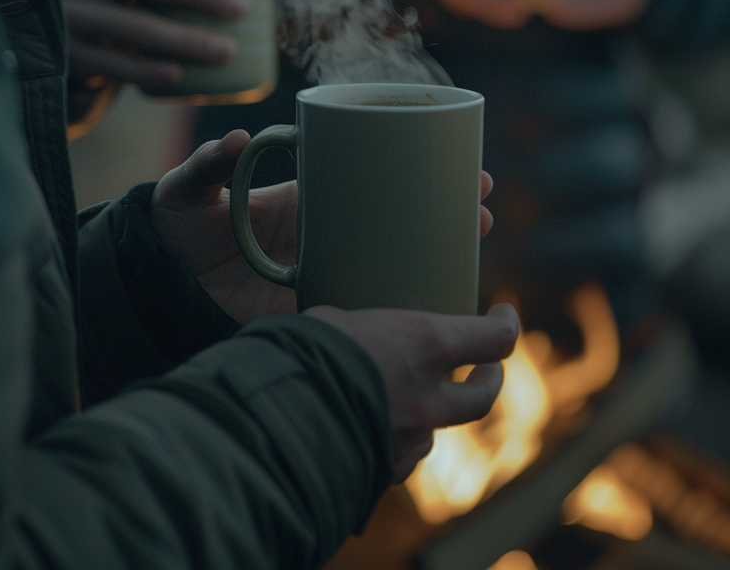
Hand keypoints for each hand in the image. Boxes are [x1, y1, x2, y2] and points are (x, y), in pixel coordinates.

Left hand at [151, 131, 495, 324]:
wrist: (156, 286)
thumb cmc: (175, 228)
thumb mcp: (189, 189)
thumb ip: (207, 163)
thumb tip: (238, 139)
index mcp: (303, 197)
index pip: (366, 178)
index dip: (408, 168)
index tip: (449, 160)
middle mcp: (323, 232)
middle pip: (394, 219)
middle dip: (440, 208)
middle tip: (482, 203)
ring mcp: (323, 271)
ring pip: (391, 263)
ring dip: (435, 256)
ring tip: (476, 245)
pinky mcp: (315, 311)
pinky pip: (367, 309)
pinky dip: (402, 308)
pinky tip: (438, 307)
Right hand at [305, 303, 518, 481]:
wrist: (281, 413)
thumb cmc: (305, 349)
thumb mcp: (336, 317)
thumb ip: (360, 325)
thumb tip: (345, 323)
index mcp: (426, 345)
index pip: (494, 340)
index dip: (505, 326)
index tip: (502, 316)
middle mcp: (429, 396)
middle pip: (484, 394)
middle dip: (488, 379)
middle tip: (483, 367)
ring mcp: (411, 438)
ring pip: (437, 428)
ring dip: (430, 413)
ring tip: (406, 398)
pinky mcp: (386, 469)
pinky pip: (401, 456)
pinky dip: (395, 441)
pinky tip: (373, 430)